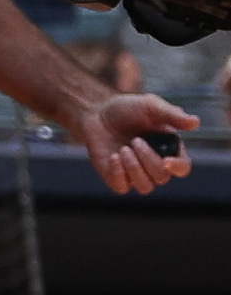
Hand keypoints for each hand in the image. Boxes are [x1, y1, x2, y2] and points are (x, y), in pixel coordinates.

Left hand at [74, 91, 195, 192]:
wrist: (97, 113)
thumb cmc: (128, 109)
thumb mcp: (151, 106)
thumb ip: (172, 115)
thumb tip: (196, 123)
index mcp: (170, 150)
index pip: (182, 168)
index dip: (177, 167)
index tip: (166, 161)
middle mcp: (156, 165)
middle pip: (162, 177)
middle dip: (148, 159)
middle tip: (135, 140)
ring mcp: (136, 174)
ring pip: (145, 187)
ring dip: (134, 168)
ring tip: (124, 149)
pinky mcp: (116, 178)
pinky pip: (122, 188)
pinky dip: (118, 174)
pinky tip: (113, 157)